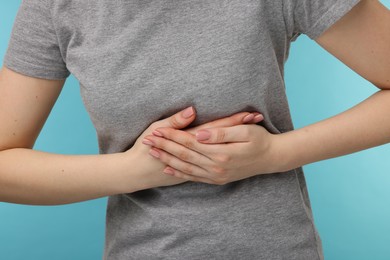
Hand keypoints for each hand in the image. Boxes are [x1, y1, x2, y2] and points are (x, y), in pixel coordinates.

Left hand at [128, 107, 263, 189]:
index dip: (173, 135)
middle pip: (184, 155)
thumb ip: (221, 133)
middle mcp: (216, 167)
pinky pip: (194, 177)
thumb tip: (200, 133)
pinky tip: (168, 168)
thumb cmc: (261, 141)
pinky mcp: (217, 179)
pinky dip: (179, 172)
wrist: (272, 159)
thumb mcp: (246, 132)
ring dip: (167, 159)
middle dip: (164, 146)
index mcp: (221, 153)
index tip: (157, 129)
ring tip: (152, 152)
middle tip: (147, 140)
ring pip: (185, 167)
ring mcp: (216, 175)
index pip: (190, 142)